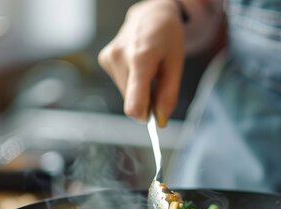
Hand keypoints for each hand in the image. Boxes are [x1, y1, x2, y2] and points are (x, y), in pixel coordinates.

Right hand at [98, 0, 184, 126]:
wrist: (151, 14)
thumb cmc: (167, 37)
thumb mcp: (176, 65)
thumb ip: (168, 95)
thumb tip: (161, 121)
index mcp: (141, 59)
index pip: (134, 105)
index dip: (145, 117)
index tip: (156, 115)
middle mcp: (120, 58)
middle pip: (131, 102)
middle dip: (146, 100)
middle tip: (158, 82)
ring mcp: (109, 57)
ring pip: (125, 94)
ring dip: (139, 90)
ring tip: (148, 70)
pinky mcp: (104, 59)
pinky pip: (120, 84)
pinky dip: (131, 81)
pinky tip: (137, 65)